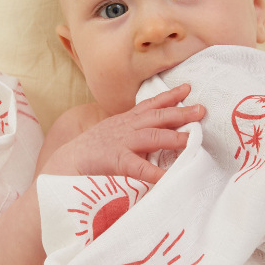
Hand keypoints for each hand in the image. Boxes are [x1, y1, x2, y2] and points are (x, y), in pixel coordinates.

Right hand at [43, 84, 203, 183]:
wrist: (63, 165)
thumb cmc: (90, 153)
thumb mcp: (112, 137)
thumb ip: (133, 135)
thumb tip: (155, 140)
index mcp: (124, 122)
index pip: (149, 105)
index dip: (169, 96)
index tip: (187, 88)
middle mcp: (124, 128)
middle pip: (156, 116)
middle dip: (179, 112)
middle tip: (201, 109)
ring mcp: (120, 143)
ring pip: (151, 136)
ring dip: (173, 136)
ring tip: (192, 139)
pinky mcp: (114, 161)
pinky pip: (138, 166)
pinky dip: (154, 171)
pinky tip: (168, 176)